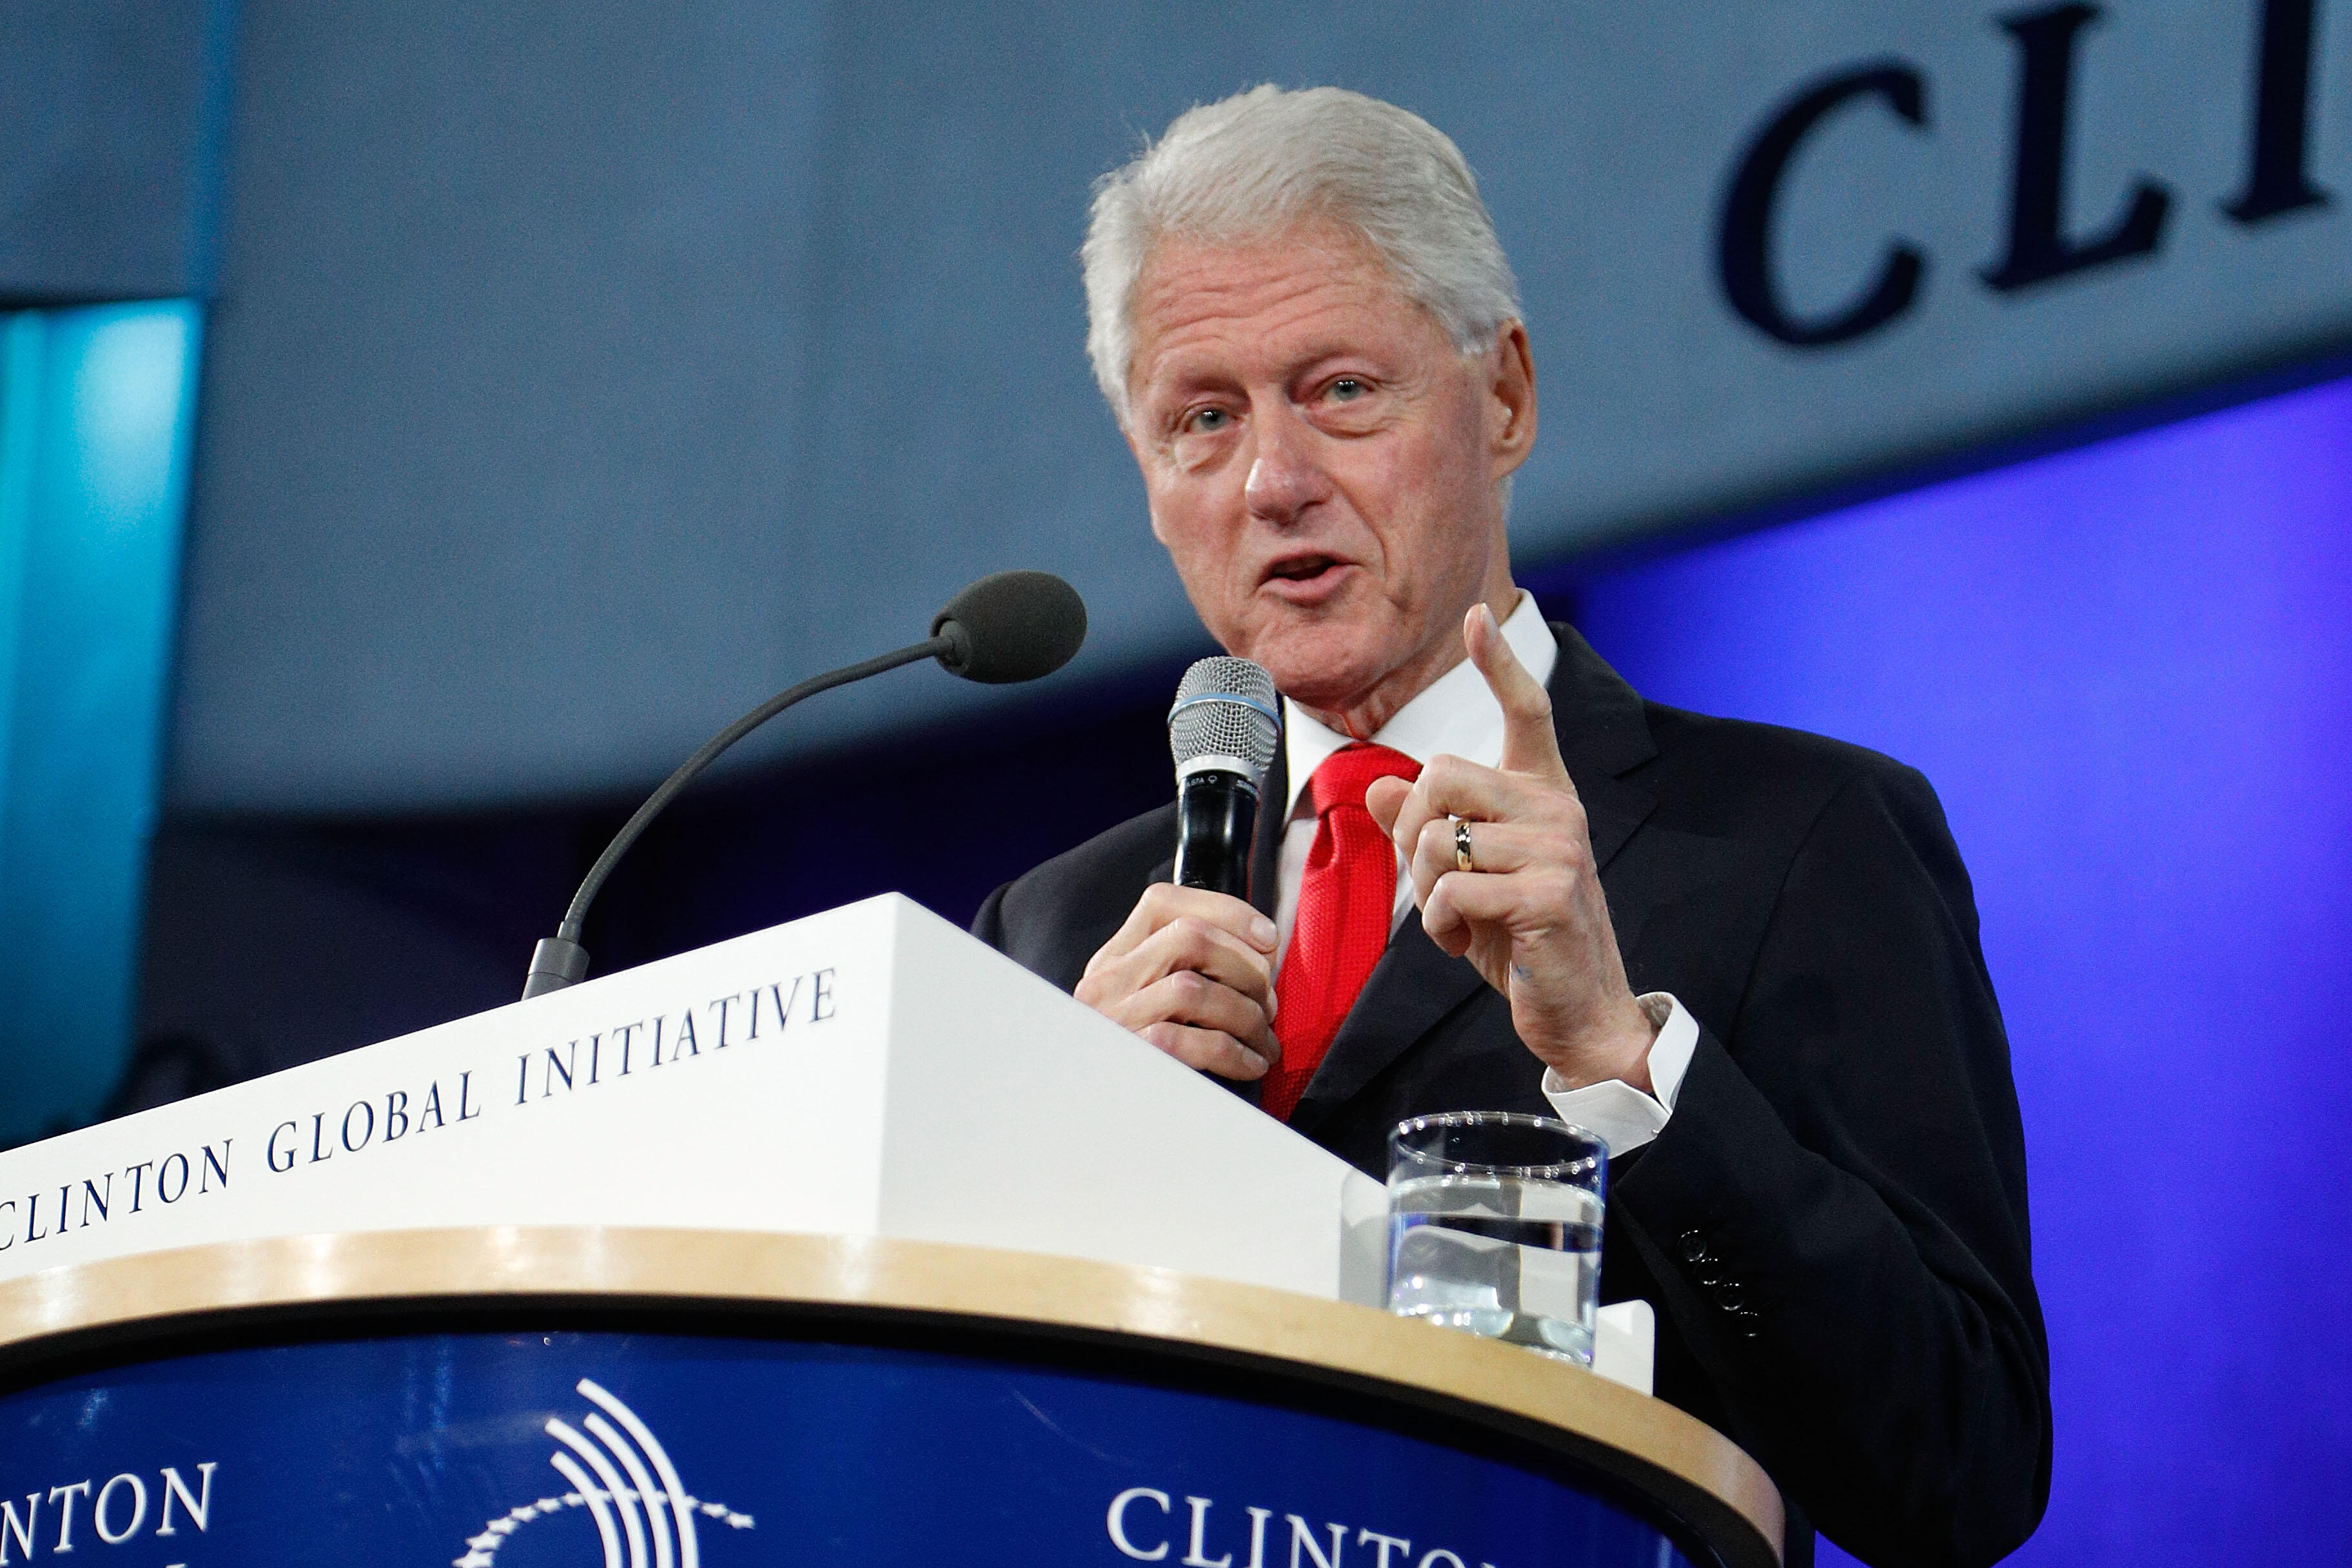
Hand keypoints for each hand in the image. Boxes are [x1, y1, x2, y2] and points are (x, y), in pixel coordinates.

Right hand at [1075, 883, 1281, 1080]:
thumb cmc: (1151, 1063)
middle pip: (1188, 937)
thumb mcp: (1159, 1004)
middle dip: (1246, 967)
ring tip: (1264, 1040)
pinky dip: (1235, 1052)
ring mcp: (1113, 1021)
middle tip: (1268, 1005)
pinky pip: (1194, 1043)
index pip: (1162, 903)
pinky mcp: (1132, 1061)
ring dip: (1246, 1013)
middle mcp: (1105, 983)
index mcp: (1114, 960)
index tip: (1268, 939)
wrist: (1106, 1128)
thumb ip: (1190, 969)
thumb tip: (1262, 946)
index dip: (1225, 911)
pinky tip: (1251, 1065)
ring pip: (1193, 987)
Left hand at [1364, 604, 1657, 1091]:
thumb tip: (1379, 786)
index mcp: (1543, 794)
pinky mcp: (1548, 895)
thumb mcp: (1467, 875)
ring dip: (1426, 891)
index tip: (1478, 618)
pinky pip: (1451, 890)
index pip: (1526, 712)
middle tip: (1428, 874)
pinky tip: (1467, 944)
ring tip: (1458, 920)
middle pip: (1442, 773)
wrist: (1577, 1009)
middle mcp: (1557, 809)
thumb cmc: (1521, 938)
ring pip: (1439, 838)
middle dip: (1410, 828)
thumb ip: (1430, 827)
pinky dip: (1440, 926)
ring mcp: (1559, 849)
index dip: (1499, 664)